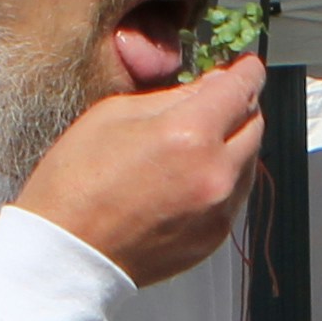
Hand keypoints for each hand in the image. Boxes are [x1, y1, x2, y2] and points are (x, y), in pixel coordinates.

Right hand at [11, 52, 266, 287]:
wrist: (66, 253)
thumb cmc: (76, 182)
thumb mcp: (113, 114)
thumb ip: (172, 96)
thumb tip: (210, 87)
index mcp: (189, 135)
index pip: (242, 89)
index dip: (246, 72)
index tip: (245, 66)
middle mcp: (216, 174)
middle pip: (255, 124)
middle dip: (239, 107)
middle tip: (213, 103)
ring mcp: (219, 211)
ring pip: (249, 161)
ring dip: (232, 145)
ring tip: (192, 145)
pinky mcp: (215, 237)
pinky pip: (234, 195)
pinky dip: (222, 179)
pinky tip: (187, 179)